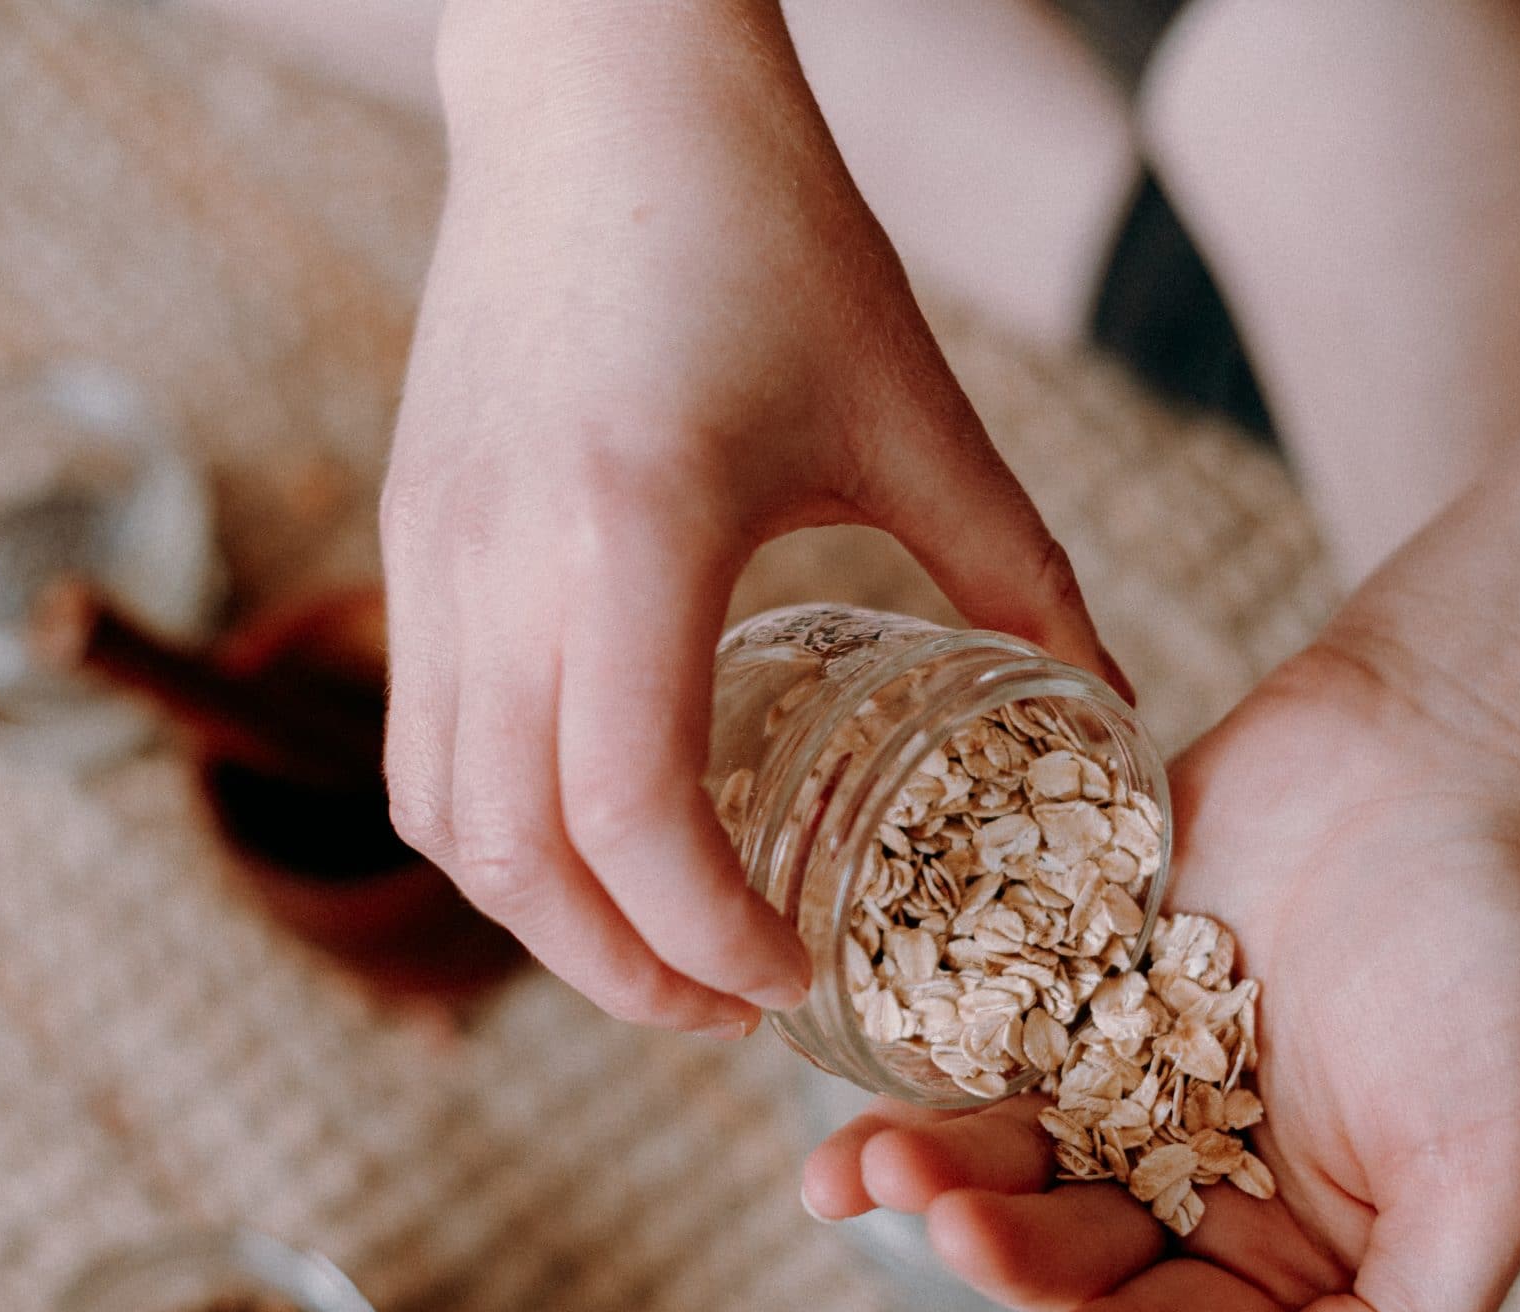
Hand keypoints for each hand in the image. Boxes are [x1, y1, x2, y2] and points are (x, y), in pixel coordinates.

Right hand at [382, 0, 1127, 1035]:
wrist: (602, 94)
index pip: (625, 819)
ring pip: (439, 816)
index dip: (705, 939)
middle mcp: (501, 562)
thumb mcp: (916, 413)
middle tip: (726, 1011)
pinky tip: (586, 832)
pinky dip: (491, 830)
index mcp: (634, 533)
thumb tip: (1112, 716)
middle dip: (623, 973)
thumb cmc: (772, 235)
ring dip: (540, 918)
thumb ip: (1018, 577)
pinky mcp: (407, 533)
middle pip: (513, 860)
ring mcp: (430, 552)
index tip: (789, 976)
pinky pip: (417, 737)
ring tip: (653, 948)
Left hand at [802, 644, 1519, 1311]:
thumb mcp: (1496, 1172)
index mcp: (1286, 1256)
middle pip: (1072, 1254)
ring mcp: (1118, 1086)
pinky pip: (979, 1050)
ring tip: (869, 1171)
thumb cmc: (1493, 966)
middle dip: (1003, 1254)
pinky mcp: (1062, 991)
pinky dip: (916, 1084)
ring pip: (1010, 1158)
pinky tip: (850, 1115)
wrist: (1434, 762)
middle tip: (949, 1228)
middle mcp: (1189, 1187)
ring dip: (937, 1178)